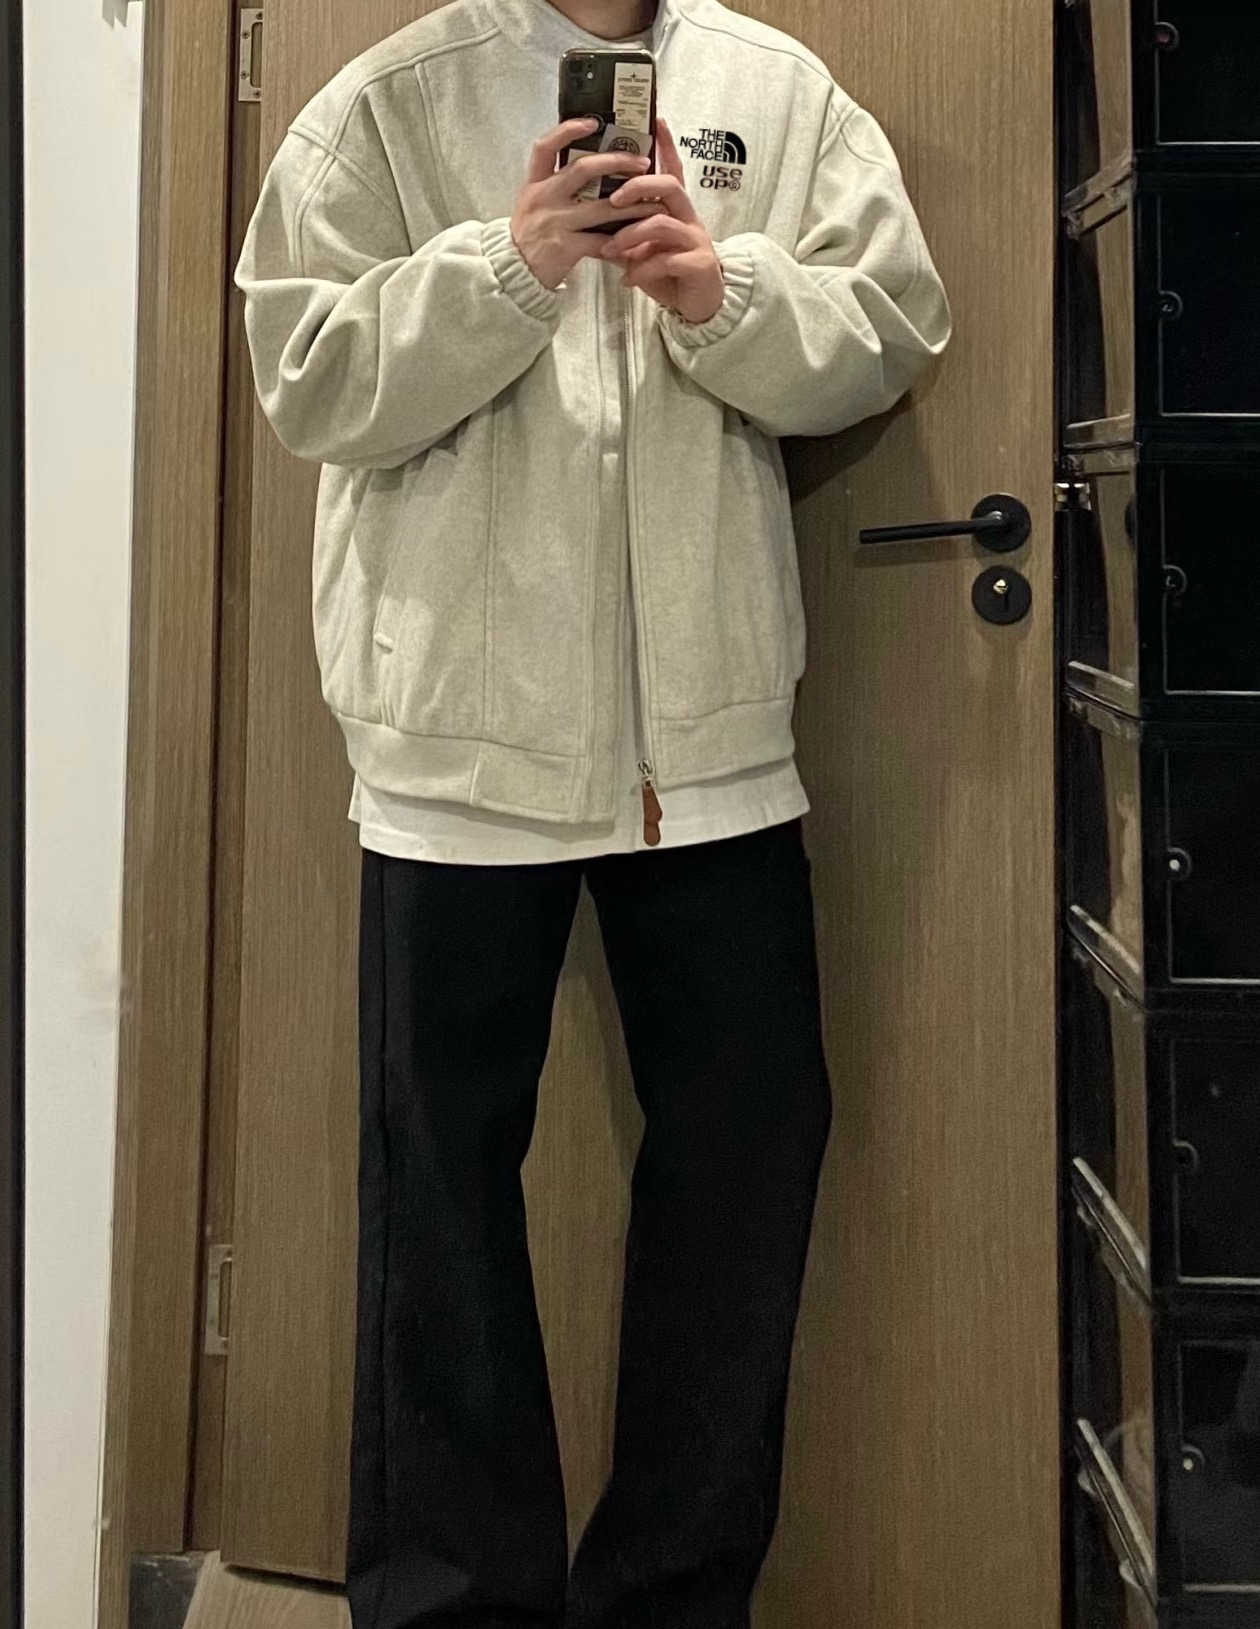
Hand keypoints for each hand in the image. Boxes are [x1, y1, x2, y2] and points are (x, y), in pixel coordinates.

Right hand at [510, 119, 667, 290]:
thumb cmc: (529, 238)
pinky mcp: (565, 248)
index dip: (568, 130)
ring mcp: (554, 222)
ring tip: (654, 203)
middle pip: (583, 169)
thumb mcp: (532, 204)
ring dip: (632, 205)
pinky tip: (638, 239)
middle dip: (617, 162)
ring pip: (601, 207)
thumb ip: (553, 186)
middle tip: (642, 163)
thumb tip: (587, 166)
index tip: (593, 122)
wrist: (514, 275)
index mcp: (534, 184)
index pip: (546, 147)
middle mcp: (544, 198)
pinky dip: (621, 240)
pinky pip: (600, 241)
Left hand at [600, 118, 725, 325]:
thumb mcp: (643, 251)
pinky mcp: (698, 264)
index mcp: (676, 210)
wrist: (699, 306)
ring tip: (611, 251)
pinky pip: (666, 260)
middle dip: (638, 188)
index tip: (656, 119)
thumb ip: (625, 233)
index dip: (665, 145)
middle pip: (668, 185)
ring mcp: (696, 239)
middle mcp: (688, 218)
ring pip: (662, 223)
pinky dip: (642, 269)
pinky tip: (628, 279)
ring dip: (631, 235)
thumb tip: (593, 222)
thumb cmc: (670, 274)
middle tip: (612, 200)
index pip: (672, 169)